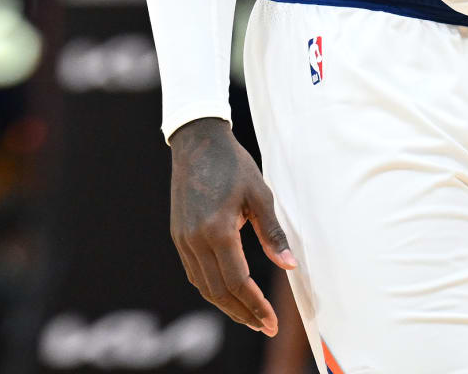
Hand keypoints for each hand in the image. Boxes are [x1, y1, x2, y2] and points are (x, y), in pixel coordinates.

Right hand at [168, 118, 294, 335]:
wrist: (197, 142)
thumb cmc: (233, 165)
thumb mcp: (260, 196)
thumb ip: (272, 234)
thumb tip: (289, 267)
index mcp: (217, 230)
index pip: (237, 282)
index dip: (255, 306)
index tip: (272, 321)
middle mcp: (195, 239)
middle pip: (218, 291)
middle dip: (243, 313)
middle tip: (265, 326)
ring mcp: (182, 238)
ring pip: (203, 285)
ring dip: (226, 305)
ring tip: (249, 316)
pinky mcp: (178, 234)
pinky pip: (193, 271)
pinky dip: (211, 288)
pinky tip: (227, 292)